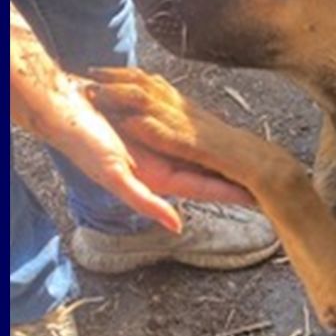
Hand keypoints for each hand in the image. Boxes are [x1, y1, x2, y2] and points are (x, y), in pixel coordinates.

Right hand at [50, 78, 254, 232]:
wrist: (62, 109)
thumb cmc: (83, 142)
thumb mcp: (114, 175)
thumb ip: (145, 202)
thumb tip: (177, 226)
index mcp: (160, 177)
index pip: (207, 186)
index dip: (234, 191)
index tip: (263, 198)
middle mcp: (164, 164)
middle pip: (211, 171)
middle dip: (239, 177)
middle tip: (273, 181)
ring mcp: (161, 146)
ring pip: (204, 152)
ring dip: (228, 156)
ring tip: (258, 159)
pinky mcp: (157, 125)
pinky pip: (190, 130)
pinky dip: (208, 133)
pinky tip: (225, 134)